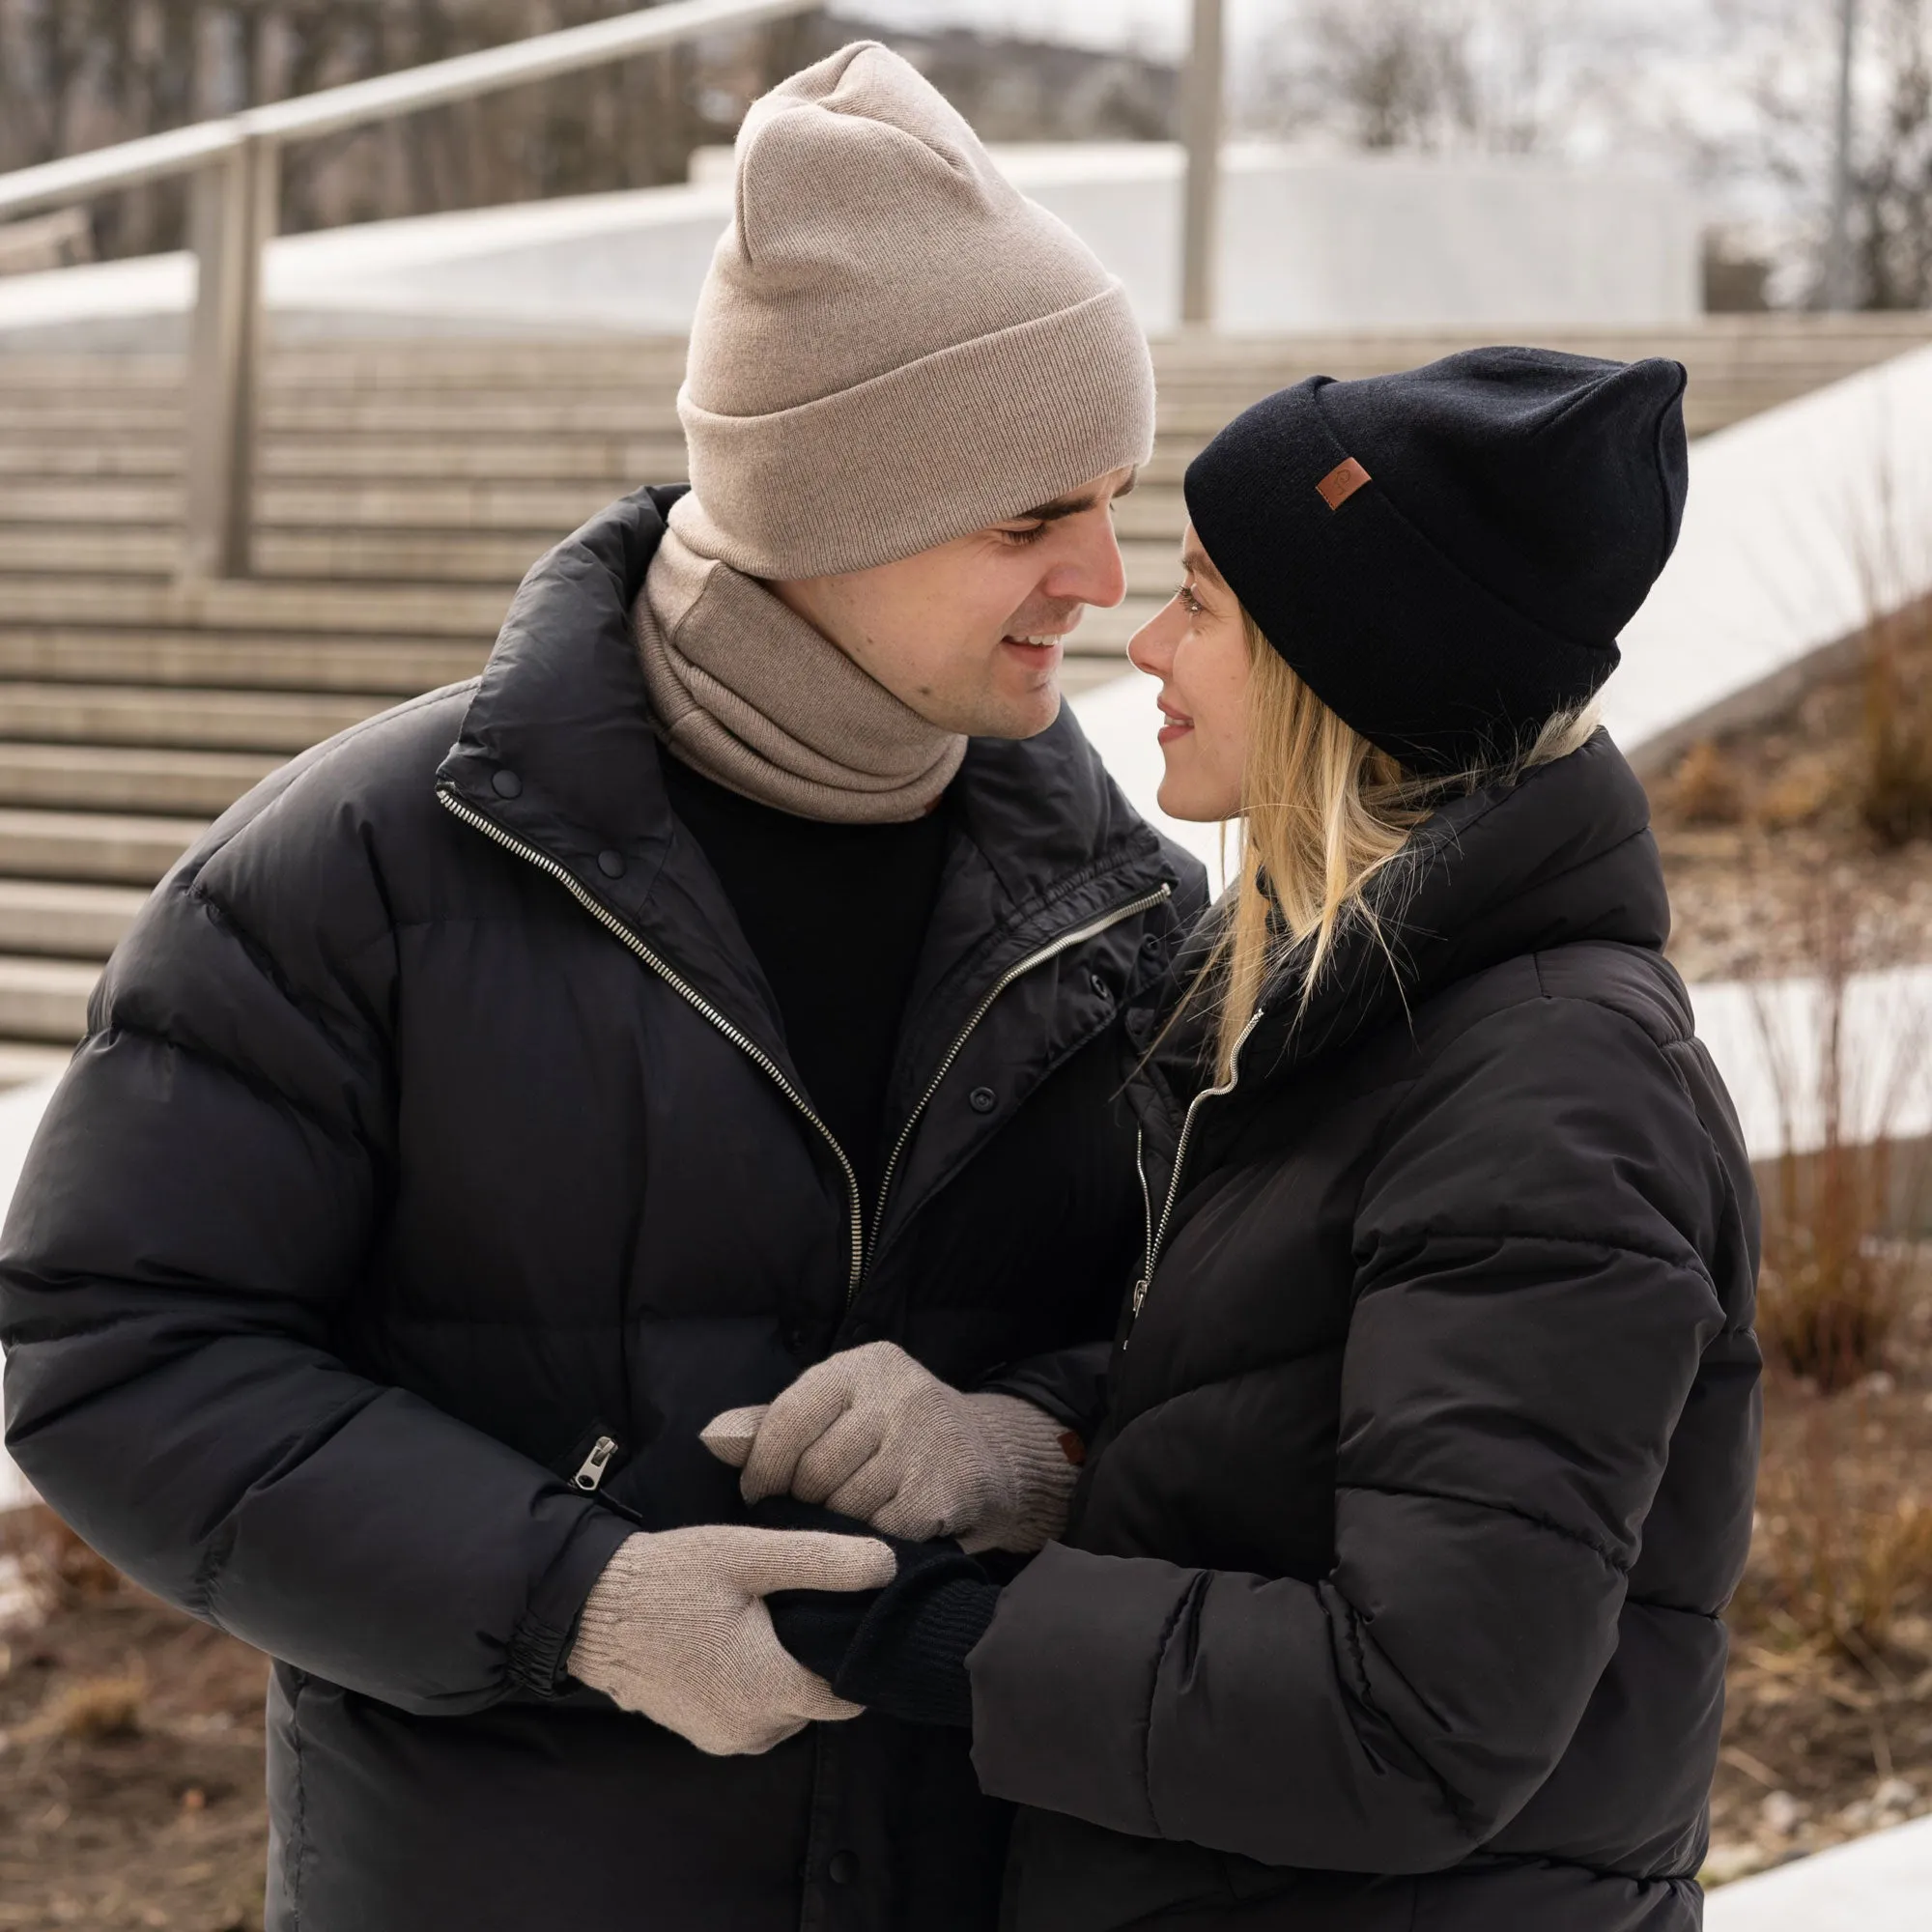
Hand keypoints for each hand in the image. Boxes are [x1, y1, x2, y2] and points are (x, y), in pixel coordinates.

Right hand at [567, 1525, 893, 1754]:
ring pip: (787, 1710)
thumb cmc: (671, 1579)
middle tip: (798, 1608)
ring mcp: (725, 1738)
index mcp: (773, 1690)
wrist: (591, 1612)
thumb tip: (888, 1566)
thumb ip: (823, 1562)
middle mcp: (755, 1729)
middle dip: (817, 1659)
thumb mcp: (750, 1556)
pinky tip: (739, 1642)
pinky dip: (756, 1685)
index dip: (856, 1656)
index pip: (850, 1694)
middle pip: (818, 1700)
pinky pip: (753, 1714)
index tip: (849, 1619)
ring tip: (767, 1621)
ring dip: (785, 1674)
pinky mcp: (703, 1736)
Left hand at [700, 1341, 1080, 1552]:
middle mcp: (899, 1391)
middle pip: (815, 1468)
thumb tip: (712, 1438)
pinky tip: (887, 1528)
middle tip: (815, 1509)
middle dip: (804, 1499)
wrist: (989, 1456)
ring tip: (854, 1516)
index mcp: (863, 1364)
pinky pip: (882, 1530)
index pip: (789, 1418)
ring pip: (846, 1504)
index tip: (757, 1496)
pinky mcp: (947, 1485)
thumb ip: (777, 1424)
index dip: (763, 1467)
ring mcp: (927, 1437)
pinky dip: (875, 1540)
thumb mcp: (841, 1409)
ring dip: (840, 1523)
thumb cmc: (893, 1434)